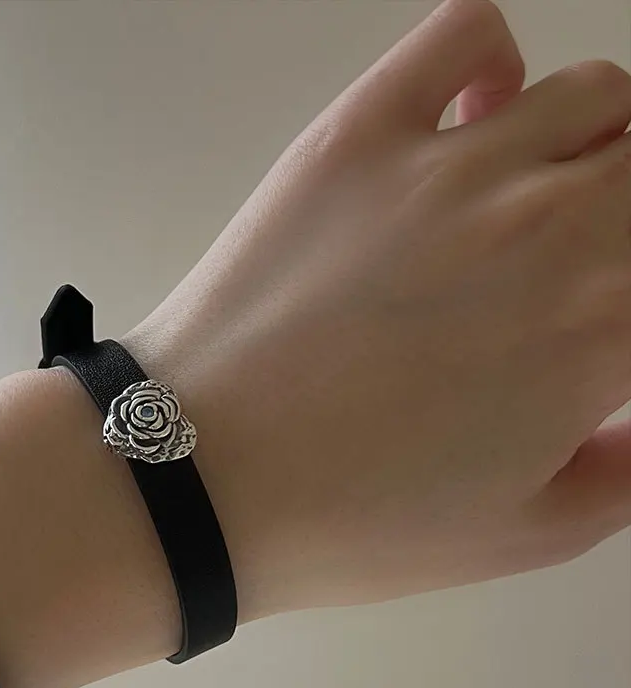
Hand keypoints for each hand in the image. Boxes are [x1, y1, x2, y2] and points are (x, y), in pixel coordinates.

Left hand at [124, 0, 630, 619]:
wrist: (205, 474)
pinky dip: (492, 62)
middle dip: (626, 222)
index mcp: (603, 325)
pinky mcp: (359, 134)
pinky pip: (466, 35)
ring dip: (588, 145)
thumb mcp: (526, 532)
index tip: (599, 331)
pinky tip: (472, 122)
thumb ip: (627, 468)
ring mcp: (449, 165)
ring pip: (590, 95)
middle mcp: (549, 224)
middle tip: (576, 274)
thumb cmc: (356, 519)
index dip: (630, 300)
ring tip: (534, 204)